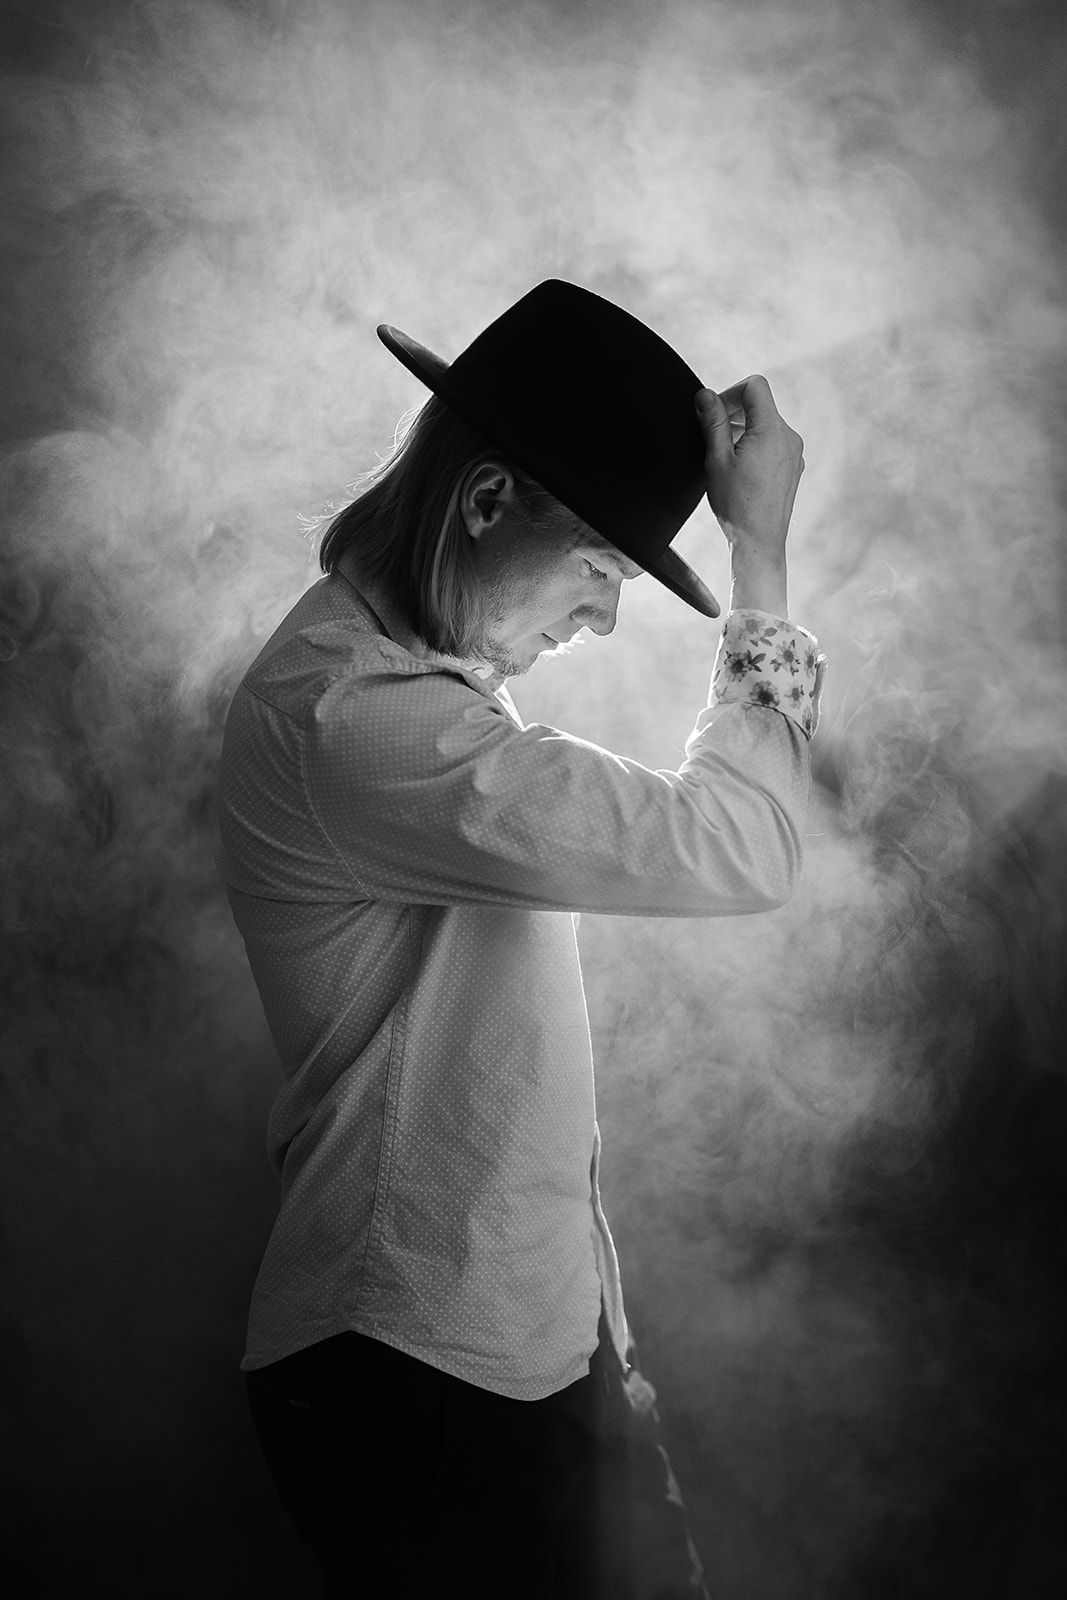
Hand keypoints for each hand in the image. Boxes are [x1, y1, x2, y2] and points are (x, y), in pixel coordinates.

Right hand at [694, 376, 803, 615]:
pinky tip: (739, 470)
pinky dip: (755, 446)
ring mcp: (794, 453)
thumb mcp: (716, 460)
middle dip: (734, 413)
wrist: (759, 542)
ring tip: (724, 458)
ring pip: (766, 425)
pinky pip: (773, 443)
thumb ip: (713, 422)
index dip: (730, 393)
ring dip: (743, 431)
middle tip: (712, 436)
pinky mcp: (793, 467)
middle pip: (760, 405)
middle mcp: (789, 437)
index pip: (755, 386)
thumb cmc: (737, 505)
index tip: (714, 413)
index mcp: (771, 431)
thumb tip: (705, 395)